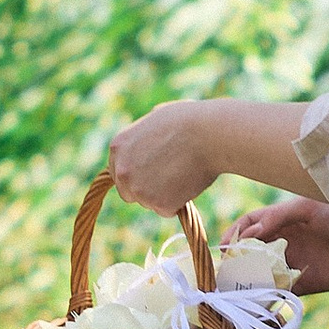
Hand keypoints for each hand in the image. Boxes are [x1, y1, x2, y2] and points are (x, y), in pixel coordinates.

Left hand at [108, 99, 224, 214]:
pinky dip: (178, 203)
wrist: (209, 134)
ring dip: (164, 195)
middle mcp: (122, 171)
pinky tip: (189, 183)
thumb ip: (143, 136)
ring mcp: (139, 190)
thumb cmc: (189, 121)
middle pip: (129, 192)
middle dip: (146, 189)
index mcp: (118, 147)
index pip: (119, 172)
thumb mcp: (155, 118)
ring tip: (184, 174)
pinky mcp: (158, 204)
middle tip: (170, 178)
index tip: (153, 173)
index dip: (138, 174)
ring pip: (149, 202)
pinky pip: (167, 210)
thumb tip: (147, 143)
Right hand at [228, 194, 328, 295]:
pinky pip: (279, 292)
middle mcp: (283, 242)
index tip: (225, 246)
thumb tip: (249, 233)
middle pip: (249, 251)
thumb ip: (278, 217)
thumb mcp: (308, 209)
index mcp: (282, 221)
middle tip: (226, 270)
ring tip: (236, 287)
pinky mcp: (303, 284)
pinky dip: (267, 296)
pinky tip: (258, 298)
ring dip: (246, 280)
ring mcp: (292, 264)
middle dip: (235, 259)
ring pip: (260, 273)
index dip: (234, 234)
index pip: (249, 225)